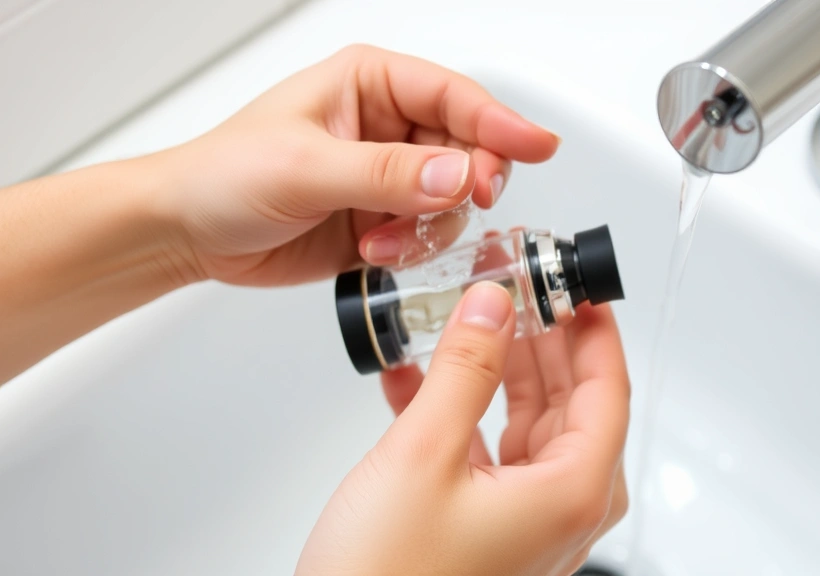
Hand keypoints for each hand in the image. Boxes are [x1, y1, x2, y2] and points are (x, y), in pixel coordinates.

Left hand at [151, 44, 558, 285]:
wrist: (190, 232)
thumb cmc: (224, 174)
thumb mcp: (305, 167)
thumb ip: (385, 174)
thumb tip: (455, 175)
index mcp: (370, 84)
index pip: (455, 97)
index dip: (500, 122)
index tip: (540, 145)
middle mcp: (388, 126)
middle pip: (469, 149)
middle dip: (467, 183)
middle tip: (462, 202)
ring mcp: (389, 176)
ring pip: (454, 200)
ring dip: (429, 227)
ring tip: (381, 237)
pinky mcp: (384, 219)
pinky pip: (430, 235)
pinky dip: (413, 249)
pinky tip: (374, 251)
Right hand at [295, 283, 629, 575]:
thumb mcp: (423, 455)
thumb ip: (464, 370)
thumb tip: (492, 308)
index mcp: (571, 494)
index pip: (607, 389)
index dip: (594, 329)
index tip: (578, 282)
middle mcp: (560, 512)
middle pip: (571, 404)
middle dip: (543, 341)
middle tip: (520, 290)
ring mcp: (525, 523)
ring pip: (528, 426)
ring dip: (498, 372)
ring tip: (471, 323)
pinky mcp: (487, 529)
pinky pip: (488, 454)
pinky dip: (460, 413)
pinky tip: (417, 380)